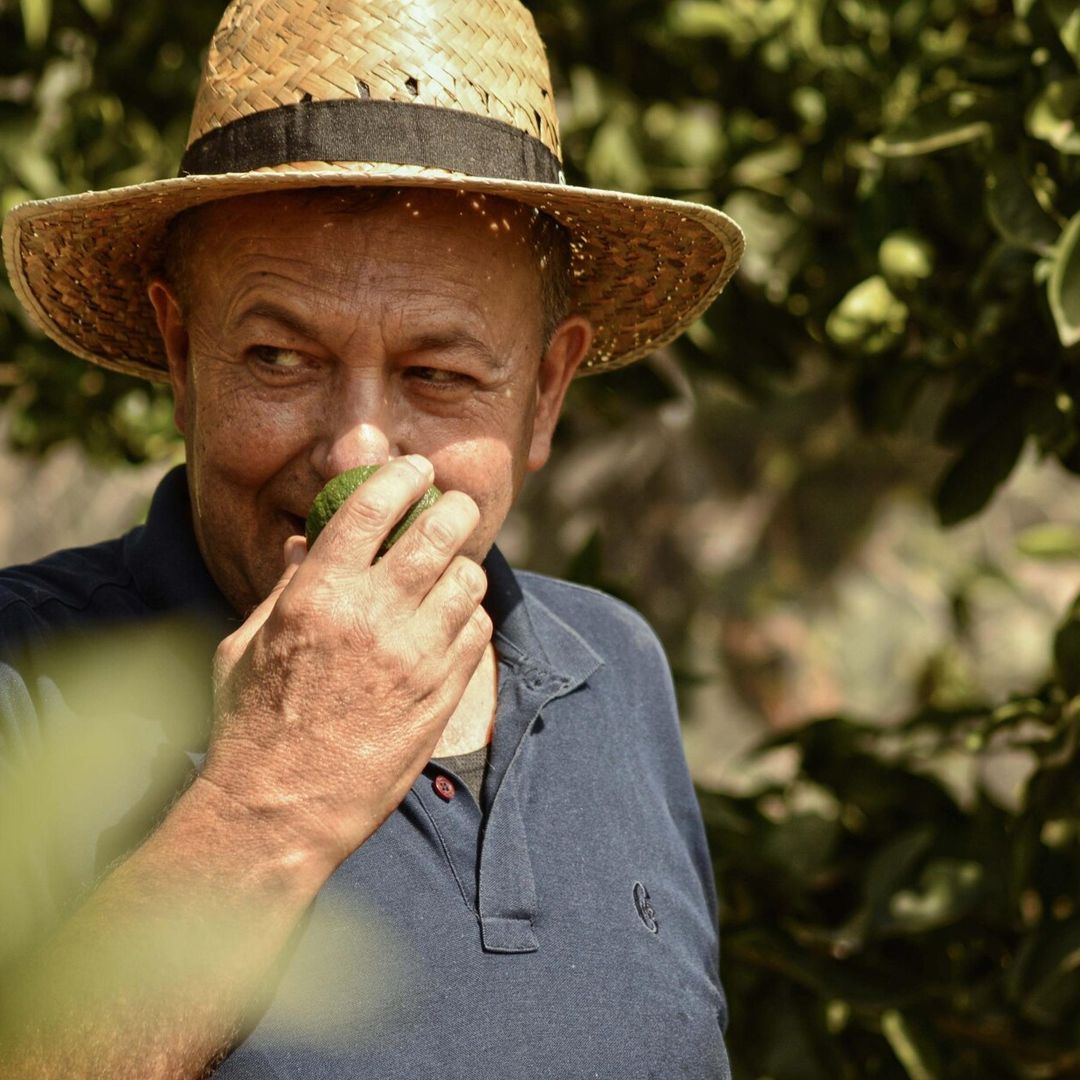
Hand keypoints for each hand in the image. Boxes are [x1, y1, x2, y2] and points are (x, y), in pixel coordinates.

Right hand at [197, 455, 491, 869]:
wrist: (281, 810)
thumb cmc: (251, 725)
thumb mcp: (245, 646)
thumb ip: (283, 587)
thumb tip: (303, 541)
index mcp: (318, 596)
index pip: (372, 507)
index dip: (400, 476)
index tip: (414, 469)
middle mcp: (372, 617)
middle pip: (439, 532)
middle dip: (454, 507)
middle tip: (454, 506)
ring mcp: (414, 657)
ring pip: (468, 579)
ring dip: (463, 564)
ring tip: (452, 568)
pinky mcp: (441, 693)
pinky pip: (477, 630)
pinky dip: (469, 615)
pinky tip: (451, 621)